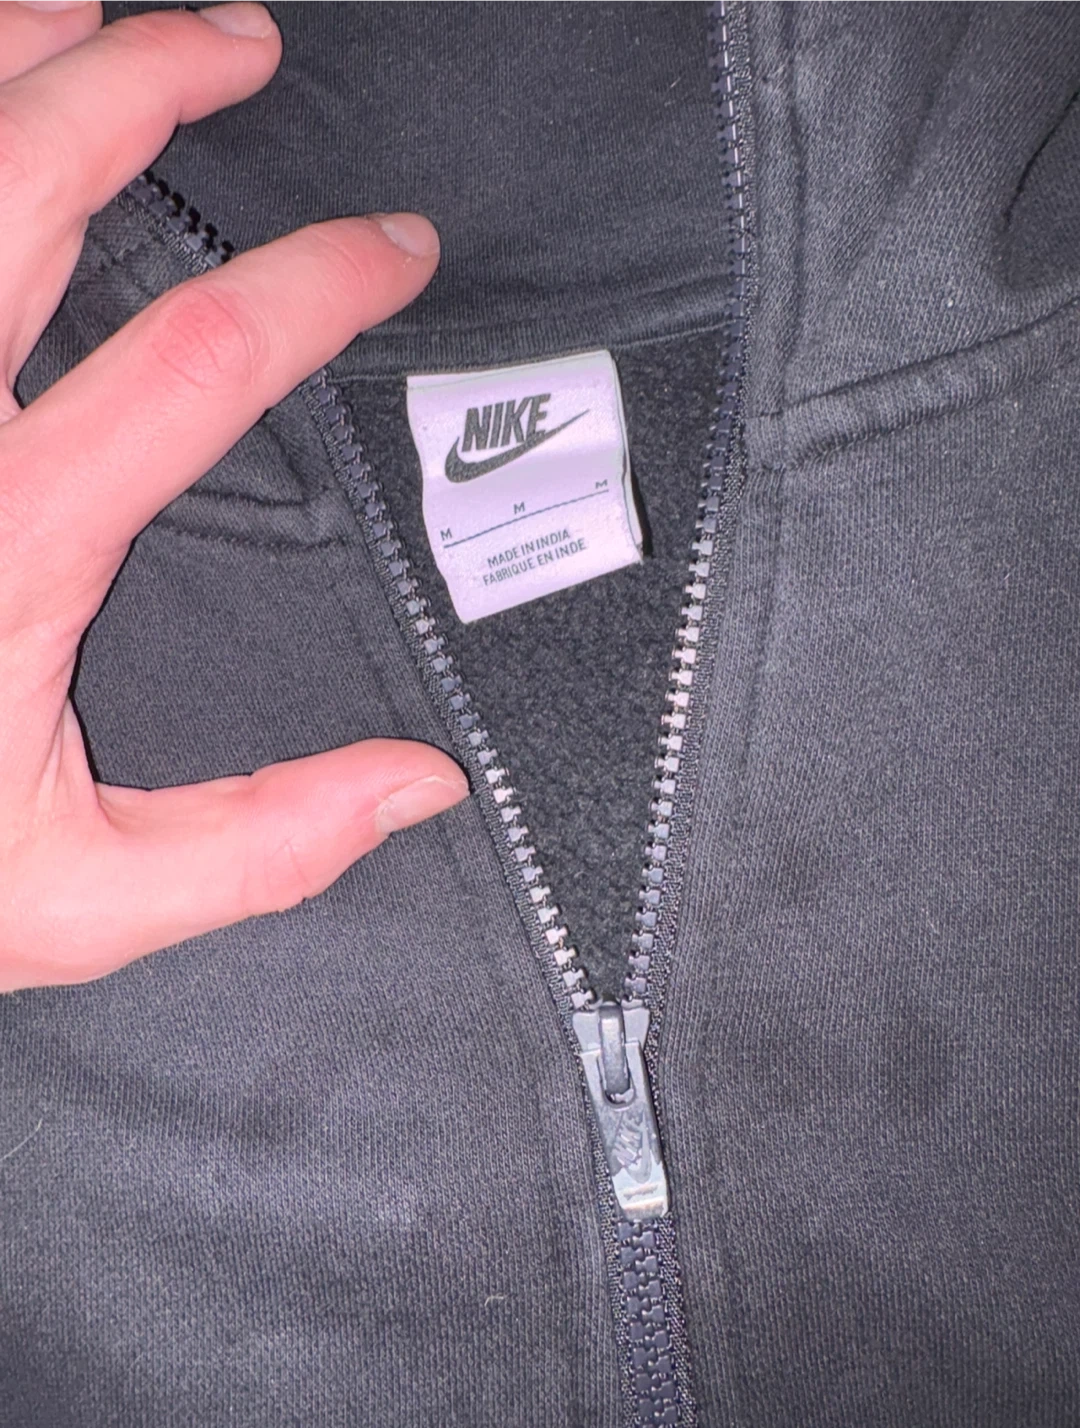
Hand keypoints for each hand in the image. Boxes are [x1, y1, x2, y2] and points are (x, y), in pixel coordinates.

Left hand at [0, 1, 467, 989]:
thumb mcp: (81, 896)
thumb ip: (259, 844)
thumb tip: (419, 785)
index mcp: (13, 545)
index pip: (204, 357)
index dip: (322, 281)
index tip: (396, 246)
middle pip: (35, 188)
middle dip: (150, 83)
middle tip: (240, 44)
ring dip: (12, 58)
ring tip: (90, 7)